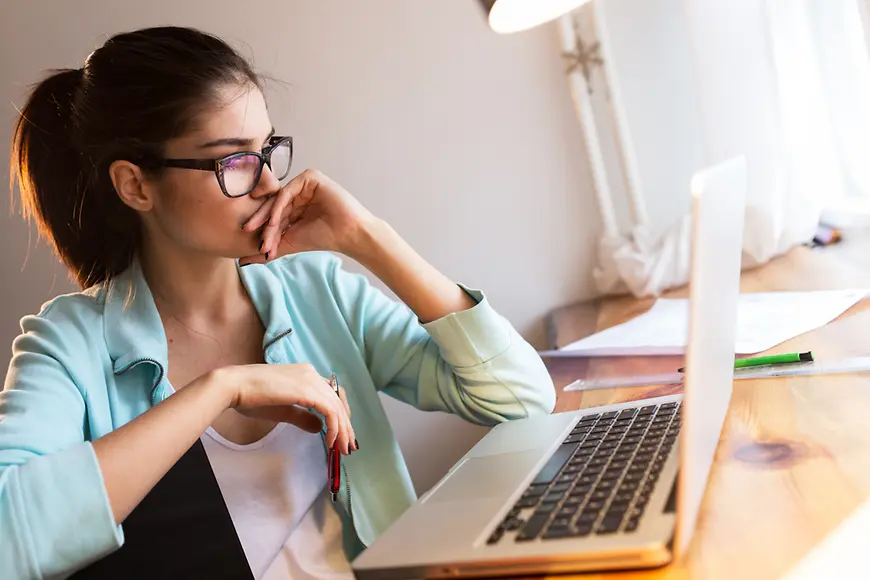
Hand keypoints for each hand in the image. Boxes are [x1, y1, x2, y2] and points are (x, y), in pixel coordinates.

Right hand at [215, 363, 355, 453]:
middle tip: (348, 446)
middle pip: (339, 400)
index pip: (333, 393)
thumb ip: (303, 417)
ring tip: (342, 449)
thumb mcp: (283, 410)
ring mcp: (310, 380)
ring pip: (337, 406)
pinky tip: (330, 441)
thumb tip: (320, 428)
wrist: (234, 386)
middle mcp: (311, 373)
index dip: (341, 413)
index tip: (342, 432)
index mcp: (306, 374)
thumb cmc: (251, 398)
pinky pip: (329, 410)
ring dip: (343, 430)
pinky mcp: (306, 390)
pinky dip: (334, 427)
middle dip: (346, 425)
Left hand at [240, 169, 374, 264]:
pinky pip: (288, 191)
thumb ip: (268, 249)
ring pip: (278, 198)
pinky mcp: (311, 177)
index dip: (261, 227)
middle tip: (247, 231)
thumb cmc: (324, 238)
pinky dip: (279, 207)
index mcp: (295, 204)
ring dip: (269, 217)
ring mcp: (304, 183)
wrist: (347, 235)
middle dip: (260, 220)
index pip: (272, 213)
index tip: (249, 241)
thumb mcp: (289, 244)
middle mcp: (298, 192)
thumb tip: (242, 261)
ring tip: (263, 233)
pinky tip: (274, 222)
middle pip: (273, 204)